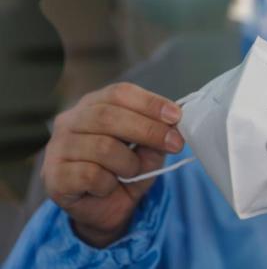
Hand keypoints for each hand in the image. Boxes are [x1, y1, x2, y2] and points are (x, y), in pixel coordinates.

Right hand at [41, 83, 184, 246]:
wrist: (105, 209)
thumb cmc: (124, 171)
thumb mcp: (148, 151)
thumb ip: (157, 136)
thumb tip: (173, 125)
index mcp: (94, 105)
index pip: (120, 93)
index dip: (150, 103)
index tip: (176, 116)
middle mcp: (71, 121)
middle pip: (110, 116)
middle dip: (148, 130)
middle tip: (175, 143)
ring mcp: (58, 147)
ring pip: (103, 147)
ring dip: (129, 163)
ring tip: (132, 172)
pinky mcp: (54, 176)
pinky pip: (90, 175)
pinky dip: (109, 183)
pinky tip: (109, 186)